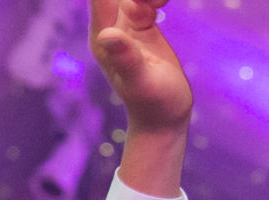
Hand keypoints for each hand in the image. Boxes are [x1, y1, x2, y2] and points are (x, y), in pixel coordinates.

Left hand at [90, 0, 191, 197]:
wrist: (164, 118)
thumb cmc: (154, 106)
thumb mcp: (142, 82)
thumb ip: (126, 58)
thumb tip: (107, 35)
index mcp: (104, 38)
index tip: (139, 2)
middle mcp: (110, 29)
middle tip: (159, 4)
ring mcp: (126, 27)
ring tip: (163, 3)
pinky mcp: (142, 27)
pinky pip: (145, 0)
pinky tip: (165, 3)